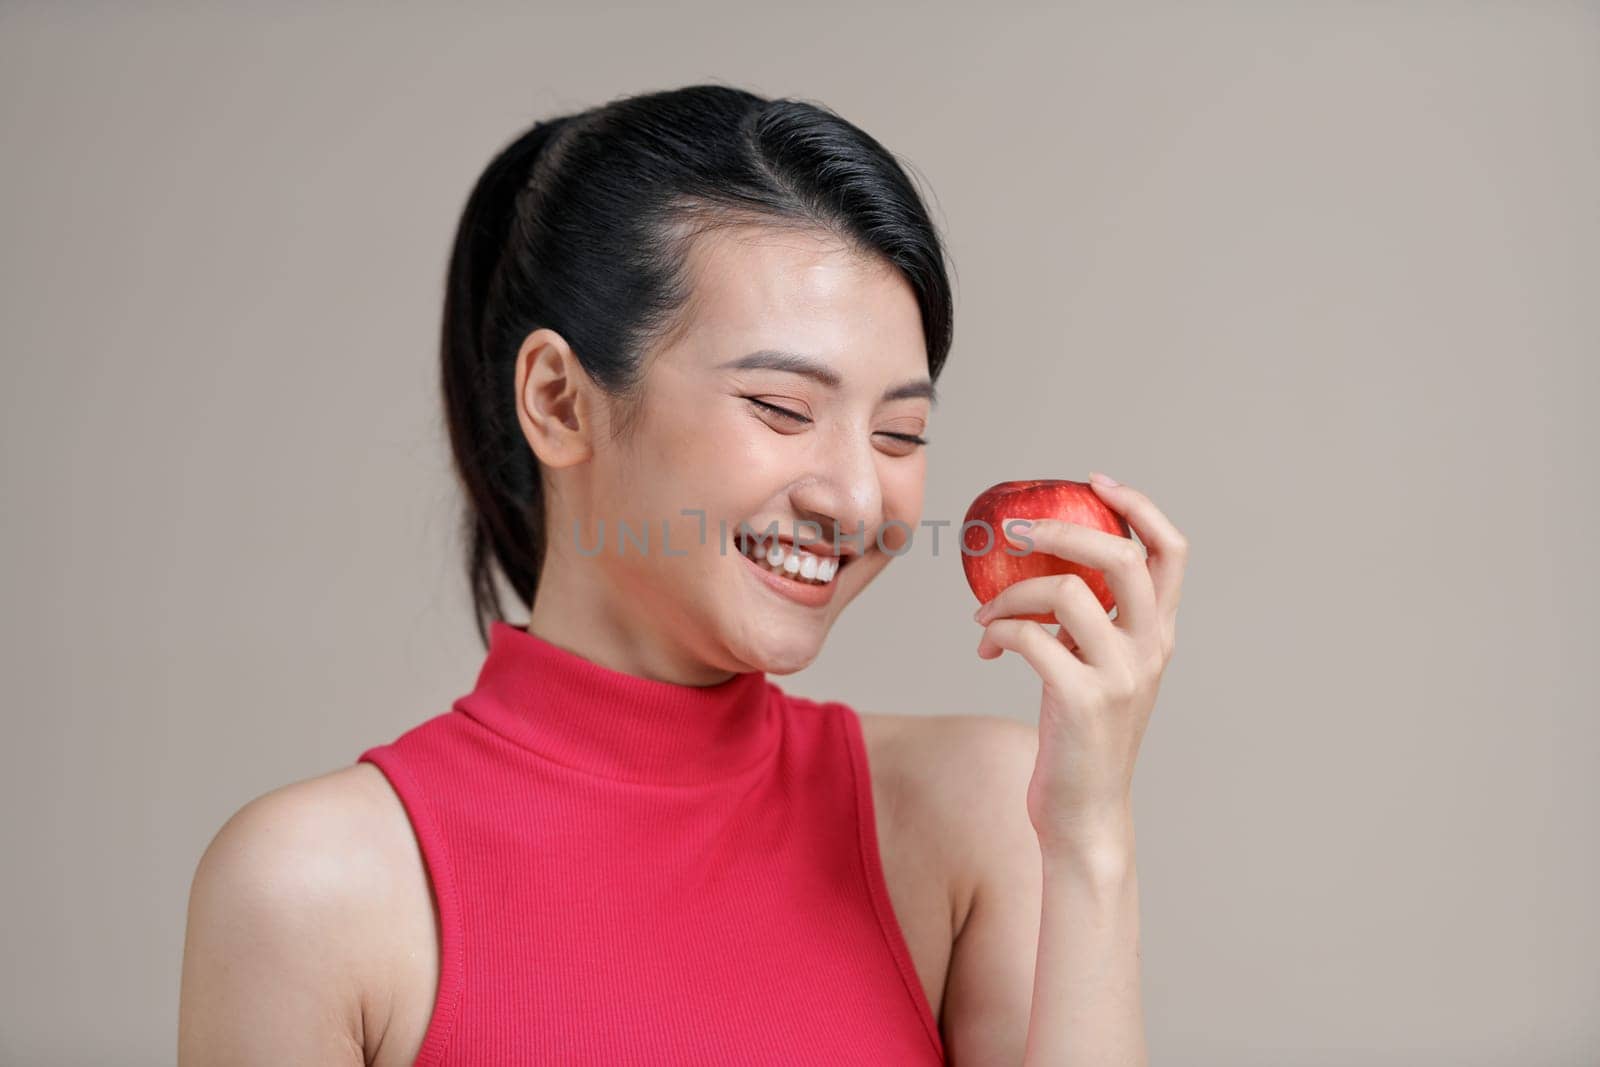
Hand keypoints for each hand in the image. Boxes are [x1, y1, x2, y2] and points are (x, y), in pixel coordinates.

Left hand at [972, 474, 1188, 853]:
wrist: (1085, 816)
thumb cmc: (1082, 741)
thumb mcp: (1101, 673)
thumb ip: (1092, 627)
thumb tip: (1044, 577)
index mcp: (1159, 635)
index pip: (1171, 551)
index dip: (1138, 506)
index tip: (1095, 483)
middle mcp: (1149, 649)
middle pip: (1121, 556)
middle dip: (1063, 530)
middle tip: (1015, 531)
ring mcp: (1119, 674)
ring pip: (1066, 592)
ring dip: (1010, 595)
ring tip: (984, 615)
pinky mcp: (1082, 699)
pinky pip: (1030, 638)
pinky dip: (998, 632)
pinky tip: (986, 648)